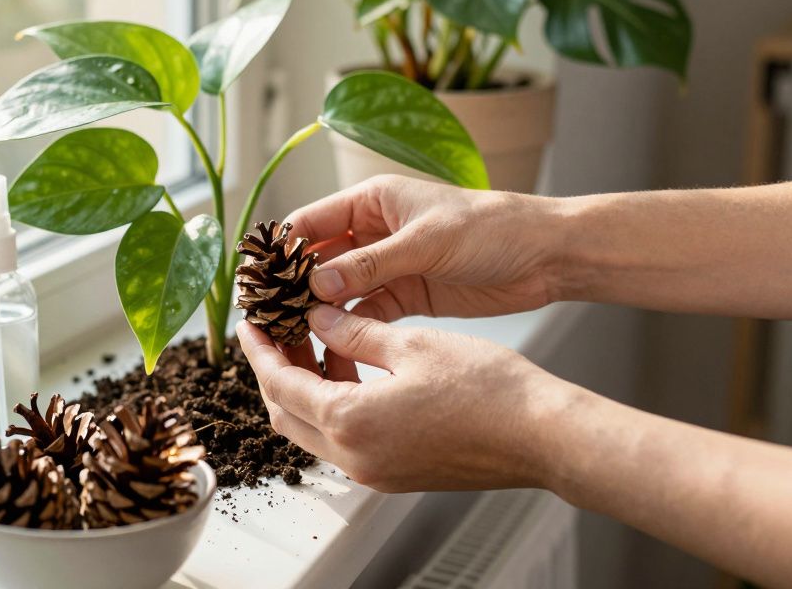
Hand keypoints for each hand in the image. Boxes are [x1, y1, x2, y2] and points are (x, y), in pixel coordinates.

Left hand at [237, 306, 578, 492]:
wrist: (541, 436)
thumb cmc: (488, 389)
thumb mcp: (411, 345)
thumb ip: (353, 330)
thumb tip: (317, 316)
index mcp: (349, 422)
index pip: (280, 383)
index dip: (260, 349)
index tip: (250, 323)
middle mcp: (354, 457)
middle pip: (287, 413)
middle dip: (274, 371)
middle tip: (275, 331)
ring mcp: (375, 472)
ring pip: (314, 430)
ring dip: (305, 388)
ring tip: (315, 341)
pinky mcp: (395, 474)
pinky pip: (345, 441)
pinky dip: (335, 406)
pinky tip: (351, 370)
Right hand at [285, 175, 564, 322]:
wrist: (545, 256)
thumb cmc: (491, 229)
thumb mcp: (426, 242)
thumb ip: (370, 264)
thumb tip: (314, 285)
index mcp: (372, 200)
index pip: (310, 222)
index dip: (280, 250)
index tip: (257, 281)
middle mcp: (373, 231)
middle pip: (317, 260)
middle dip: (293, 287)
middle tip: (268, 319)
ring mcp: (388, 265)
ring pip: (338, 291)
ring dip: (318, 313)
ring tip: (294, 340)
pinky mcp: (406, 295)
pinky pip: (365, 313)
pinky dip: (348, 328)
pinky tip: (331, 348)